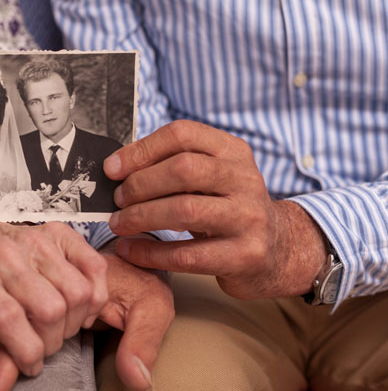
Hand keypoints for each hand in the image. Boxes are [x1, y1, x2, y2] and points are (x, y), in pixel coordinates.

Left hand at [0, 239, 172, 390]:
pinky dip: (95, 296)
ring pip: (76, 292)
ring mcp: (36, 240)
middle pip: (49, 310)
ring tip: (58, 328)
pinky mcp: (60, 233)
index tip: (30, 365)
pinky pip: (94, 269)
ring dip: (74, 321)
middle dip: (51, 342)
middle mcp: (6, 254)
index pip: (8, 319)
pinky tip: (79, 308)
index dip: (26, 352)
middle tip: (42, 347)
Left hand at [104, 120, 327, 298]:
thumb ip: (173, 166)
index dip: (142, 150)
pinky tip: (129, 250)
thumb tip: (116, 168)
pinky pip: (187, 255)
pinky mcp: (245, 256)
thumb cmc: (227, 209)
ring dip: (141, 217)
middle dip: (140, 184)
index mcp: (233, 151)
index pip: (183, 134)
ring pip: (185, 210)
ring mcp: (248, 218)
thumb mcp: (211, 177)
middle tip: (117, 200)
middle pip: (183, 169)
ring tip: (118, 224)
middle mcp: (245, 179)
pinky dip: (150, 252)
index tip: (112, 169)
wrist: (278, 251)